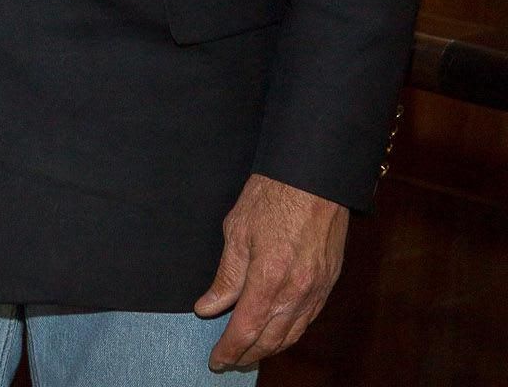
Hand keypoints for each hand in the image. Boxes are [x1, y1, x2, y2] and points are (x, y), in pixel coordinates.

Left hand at [194, 172, 348, 371]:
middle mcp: (296, 291)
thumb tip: (208, 306)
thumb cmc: (274, 194)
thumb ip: (226, 275)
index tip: (216, 360)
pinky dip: (290, 333)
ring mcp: (316, 290)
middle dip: (247, 355)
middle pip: (270, 340)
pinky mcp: (329, 283)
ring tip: (250, 354)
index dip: (229, 349)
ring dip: (269, 349)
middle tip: (229, 361)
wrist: (315, 175)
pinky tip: (278, 333)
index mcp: (269, 277)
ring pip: (291, 335)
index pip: (246, 329)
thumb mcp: (237, 229)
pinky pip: (308, 320)